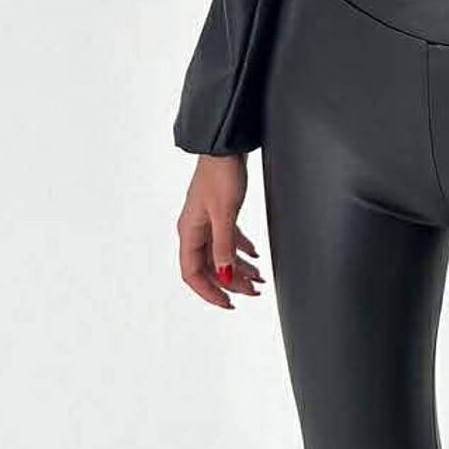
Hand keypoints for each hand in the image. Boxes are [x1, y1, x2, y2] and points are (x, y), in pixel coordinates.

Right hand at [177, 154, 264, 309]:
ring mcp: (206, 219)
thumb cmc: (220, 174)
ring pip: (220, 253)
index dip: (209, 292)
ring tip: (259, 279)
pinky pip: (228, 238)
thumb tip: (226, 277)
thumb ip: (224, 247)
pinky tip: (255, 254)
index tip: (228, 304)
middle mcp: (194, 229)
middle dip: (231, 282)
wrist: (225, 145)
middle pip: (210, 266)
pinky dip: (241, 248)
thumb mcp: (225, 214)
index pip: (193, 273)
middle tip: (253, 292)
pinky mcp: (219, 210)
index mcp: (189, 232)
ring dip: (239, 267)